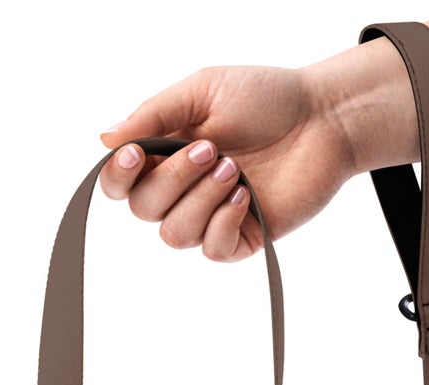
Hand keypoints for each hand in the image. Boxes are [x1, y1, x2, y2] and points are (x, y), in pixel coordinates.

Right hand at [98, 64, 356, 261]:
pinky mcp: (239, 238)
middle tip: (213, 149)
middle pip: (144, 209)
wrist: (324, 118)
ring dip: (202, 199)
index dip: (117, 177)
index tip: (135, 154)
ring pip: (174, 234)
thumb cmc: (266, 99)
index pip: (119, 184)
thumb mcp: (202, 90)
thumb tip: (104, 138)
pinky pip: (211, 250)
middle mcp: (180, 191)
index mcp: (164, 155)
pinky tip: (246, 196)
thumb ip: (152, 114)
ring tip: (235, 170)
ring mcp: (208, 217)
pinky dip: (223, 222)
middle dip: (174, 179)